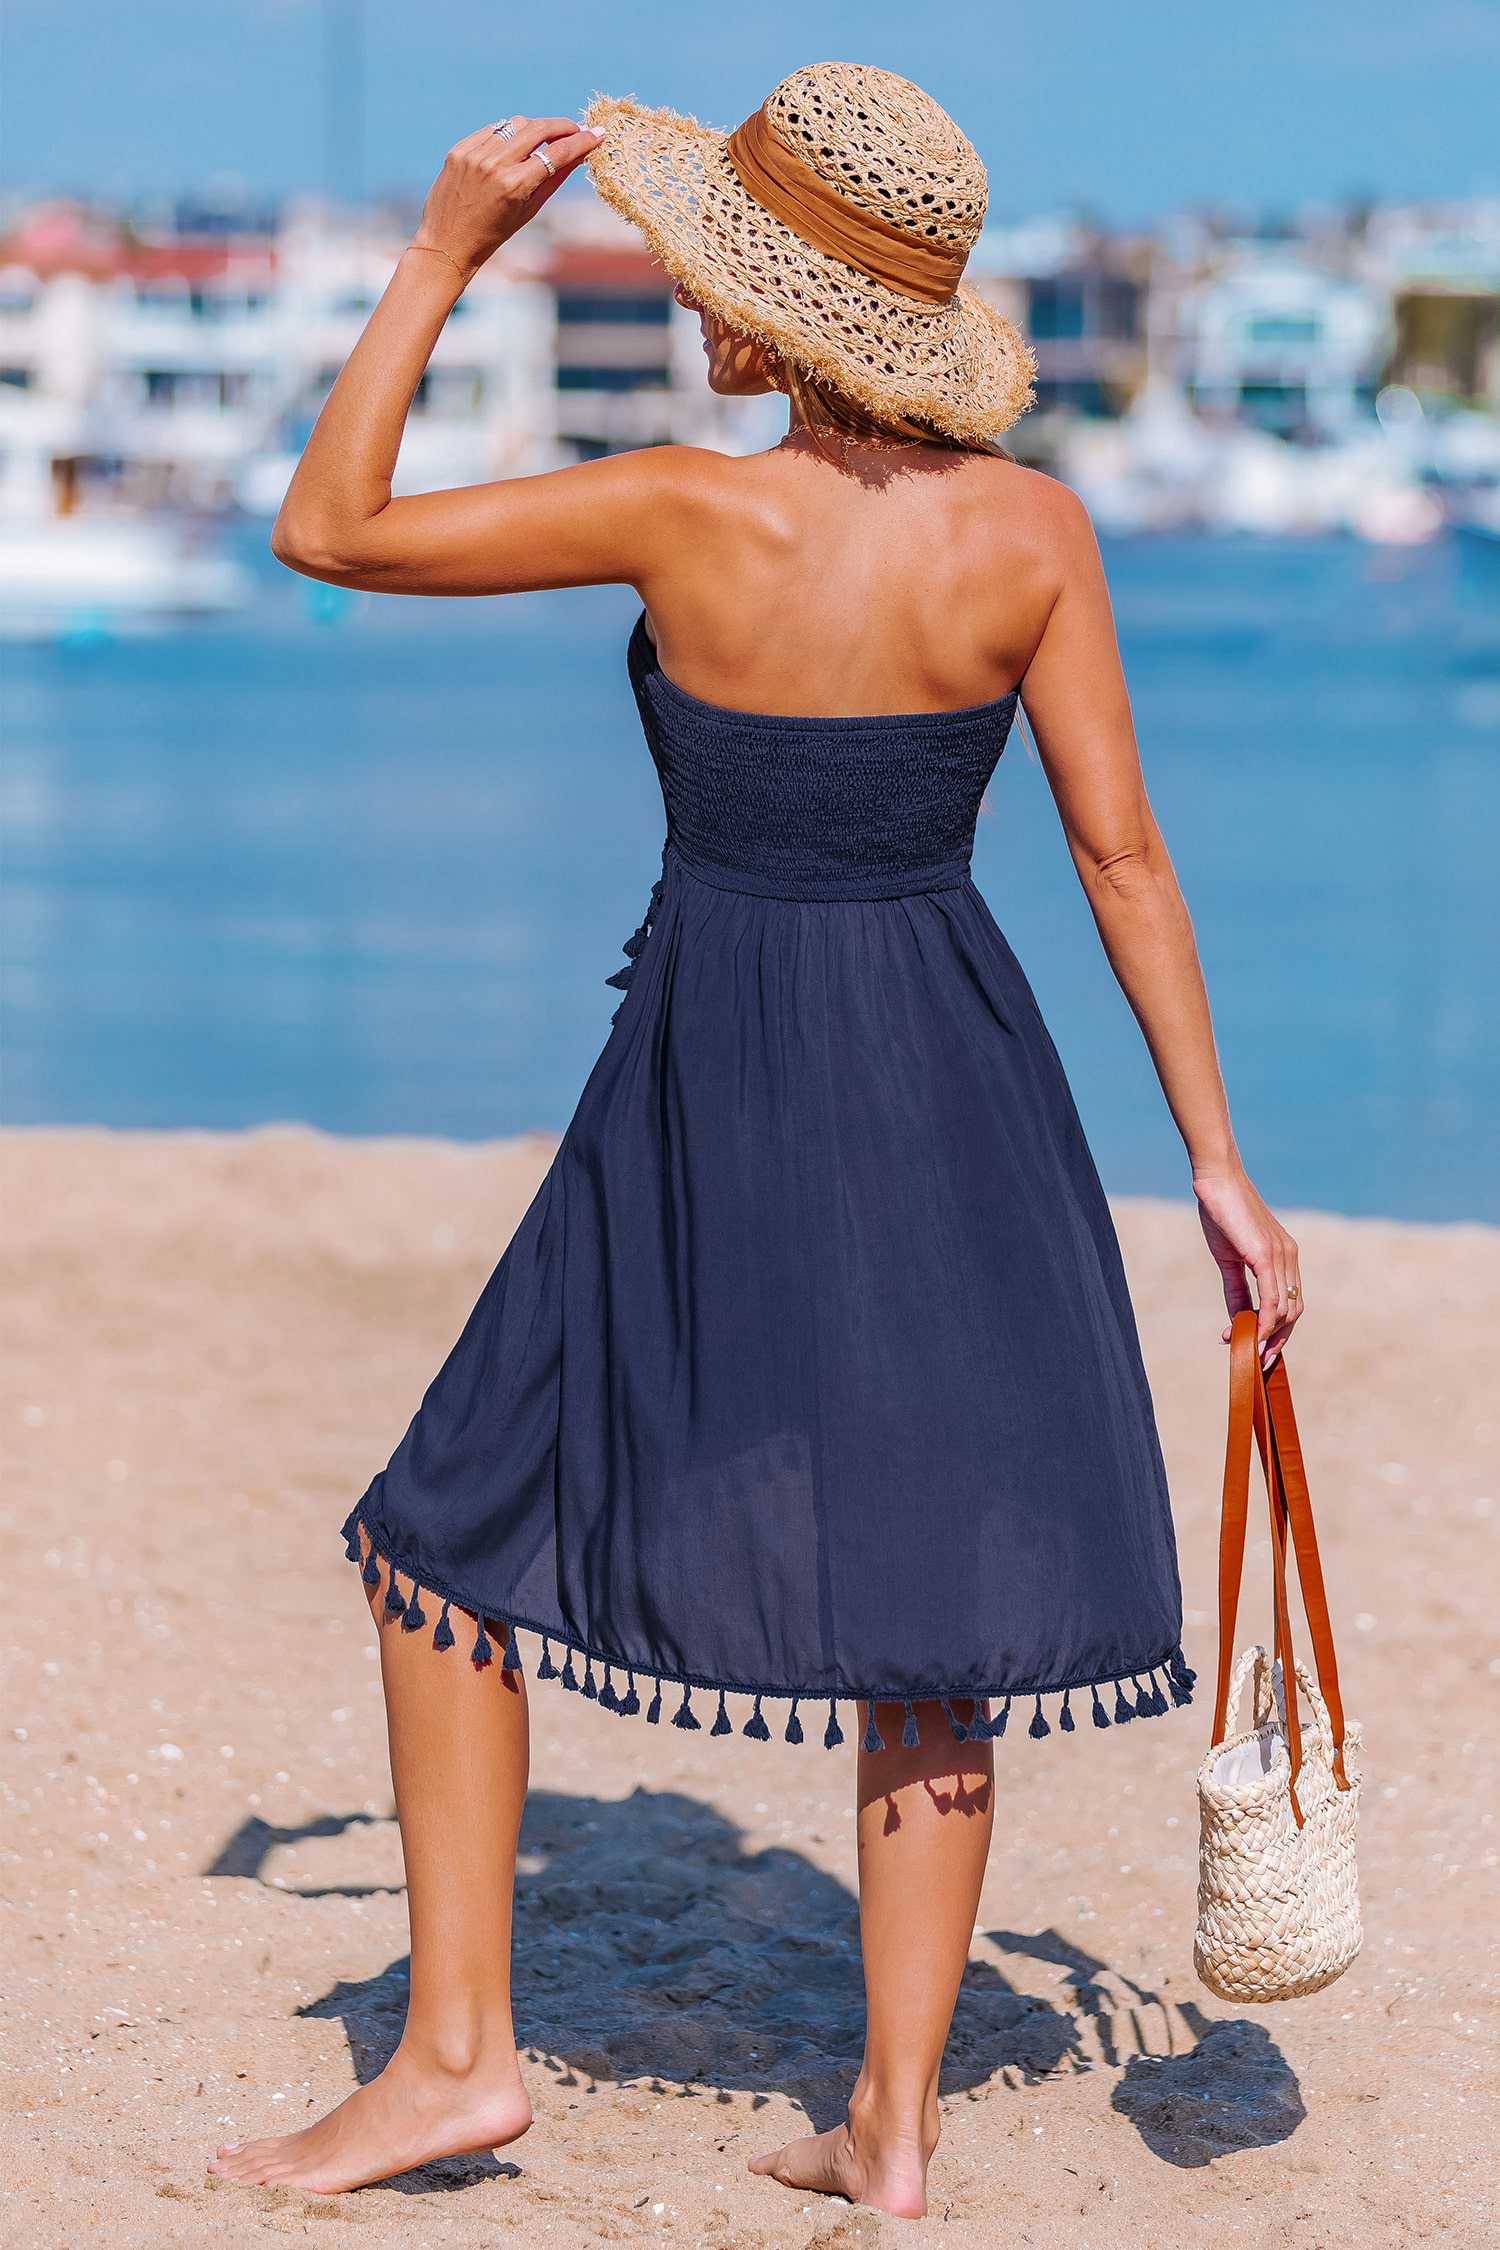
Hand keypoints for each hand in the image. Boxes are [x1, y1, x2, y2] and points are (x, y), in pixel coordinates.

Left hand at [410, 115, 604, 282]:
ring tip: (543, 139)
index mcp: (514, 186)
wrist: (447, 243)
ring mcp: (474, 155)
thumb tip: (578, 155)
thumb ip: (553, 180)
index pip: (556, 154)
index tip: (596, 133)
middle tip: (575, 129)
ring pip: (515, 125)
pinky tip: (512, 146)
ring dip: (534, 129)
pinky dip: (507, 135)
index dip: (581, 141)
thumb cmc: (493, 234)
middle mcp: (494, 165)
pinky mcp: (459, 150)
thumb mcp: (528, 211)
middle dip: (562, 126)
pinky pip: (491, 131)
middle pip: (537, 129)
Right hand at [1193, 1163, 1303, 1364]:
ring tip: (1243, 1348)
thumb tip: (1238, 1320)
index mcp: (1284, 1257)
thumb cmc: (1221, 1213)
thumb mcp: (1228, 1258)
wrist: (1217, 1181)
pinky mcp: (1266, 1255)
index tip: (1259, 1349)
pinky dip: (1264, 1321)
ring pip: (1285, 1310)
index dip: (1278, 1331)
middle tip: (1257, 1360)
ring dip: (1266, 1336)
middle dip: (1278, 1341)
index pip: (1290, 1303)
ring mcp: (1281, 1256)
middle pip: (1294, 1312)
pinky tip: (1248, 1333)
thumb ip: (1236, 1290)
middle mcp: (1289, 1258)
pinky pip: (1272, 1298)